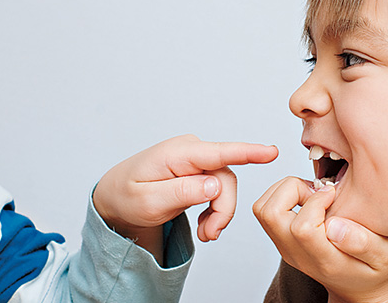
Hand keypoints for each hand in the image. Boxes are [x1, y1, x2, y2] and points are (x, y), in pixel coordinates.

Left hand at [94, 134, 277, 262]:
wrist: (116, 197)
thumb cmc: (126, 196)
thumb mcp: (148, 201)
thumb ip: (181, 192)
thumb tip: (215, 184)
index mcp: (176, 154)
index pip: (217, 152)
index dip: (247, 152)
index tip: (270, 152)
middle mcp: (190, 151)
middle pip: (226, 178)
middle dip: (223, 210)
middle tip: (210, 235)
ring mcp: (196, 160)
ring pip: (225, 187)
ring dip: (220, 214)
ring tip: (205, 234)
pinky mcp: (199, 170)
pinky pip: (219, 190)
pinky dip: (215, 211)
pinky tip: (205, 224)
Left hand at [253, 177, 387, 302]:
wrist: (362, 290)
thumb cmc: (377, 271)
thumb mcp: (387, 257)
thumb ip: (364, 243)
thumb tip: (334, 225)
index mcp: (324, 260)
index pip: (301, 228)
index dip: (316, 201)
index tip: (334, 194)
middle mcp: (298, 255)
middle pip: (270, 214)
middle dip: (292, 188)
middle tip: (318, 190)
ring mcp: (287, 248)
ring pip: (263, 210)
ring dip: (285, 191)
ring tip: (313, 193)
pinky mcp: (283, 241)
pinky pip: (267, 211)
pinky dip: (283, 195)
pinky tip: (310, 198)